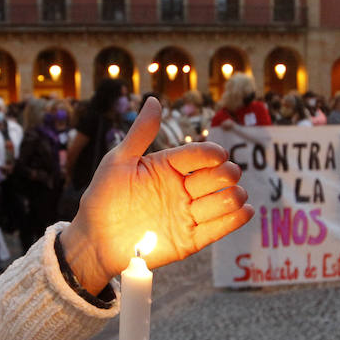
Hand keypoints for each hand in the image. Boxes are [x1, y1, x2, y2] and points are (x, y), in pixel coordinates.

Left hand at [60, 97, 251, 292]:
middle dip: (226, 174)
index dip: (211, 154)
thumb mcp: (118, 161)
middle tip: (225, 176)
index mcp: (168, 167)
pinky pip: (218, 229)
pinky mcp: (190, 240)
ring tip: (234, 195)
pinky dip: (236, 219)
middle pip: (218, 177)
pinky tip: (245, 209)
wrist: (95, 239)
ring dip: (232, 196)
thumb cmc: (103, 197)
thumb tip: (154, 99)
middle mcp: (182, 188)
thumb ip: (140, 133)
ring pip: (224, 201)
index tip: (217, 155)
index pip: (198, 154)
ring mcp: (187, 214)